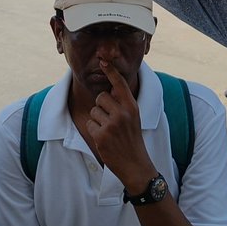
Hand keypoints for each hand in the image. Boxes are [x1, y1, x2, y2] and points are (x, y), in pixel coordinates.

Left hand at [86, 60, 154, 188]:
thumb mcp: (134, 117)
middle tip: (110, 120)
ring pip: (94, 111)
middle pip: (101, 97)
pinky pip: (90, 124)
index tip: (103, 60)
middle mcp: (123, 113)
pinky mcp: (101, 136)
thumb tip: (107, 90)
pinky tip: (104, 139)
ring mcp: (112, 125)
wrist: (136, 165)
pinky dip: (94, 131)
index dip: (111, 71)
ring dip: (98, 120)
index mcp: (132, 106)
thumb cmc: (132, 139)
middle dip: (101, 107)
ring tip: (109, 132)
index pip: (119, 84)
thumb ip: (122, 104)